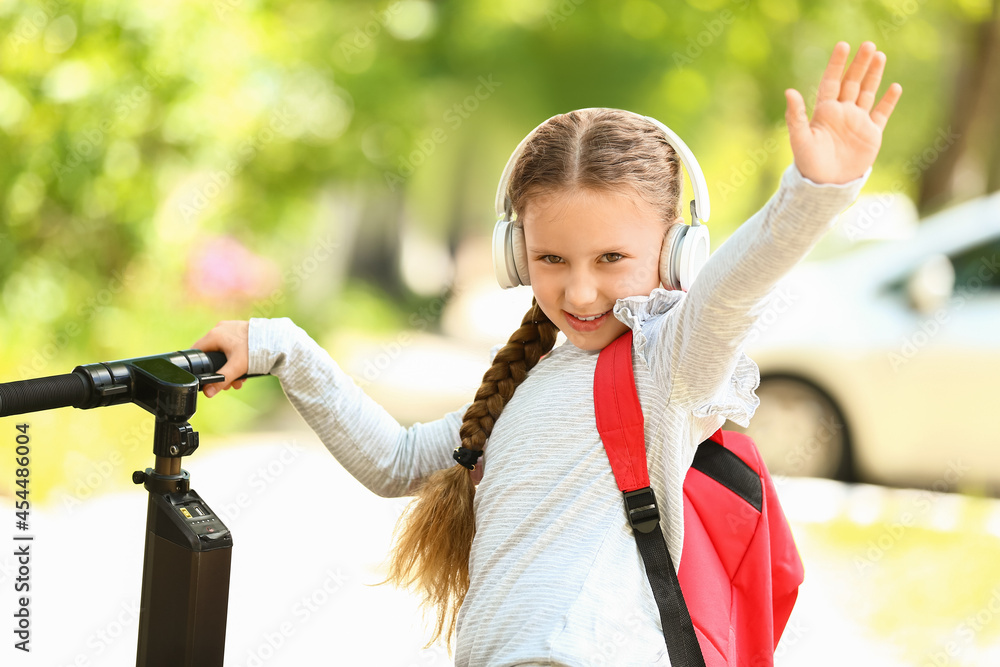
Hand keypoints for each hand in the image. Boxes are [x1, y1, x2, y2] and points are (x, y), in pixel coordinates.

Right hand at [191, 320, 249, 396]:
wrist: (278, 340)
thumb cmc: (256, 350)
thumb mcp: (237, 367)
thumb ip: (221, 380)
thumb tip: (208, 393)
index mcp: (214, 335)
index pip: (196, 352)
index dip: (198, 366)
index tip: (203, 378)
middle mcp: (220, 329)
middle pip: (211, 354)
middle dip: (219, 371)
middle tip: (227, 384)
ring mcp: (231, 328)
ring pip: (223, 352)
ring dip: (229, 368)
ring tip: (239, 381)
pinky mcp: (241, 331)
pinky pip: (232, 347)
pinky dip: (236, 359)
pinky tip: (244, 371)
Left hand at [785, 41, 902, 183]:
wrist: (826, 185)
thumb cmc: (809, 163)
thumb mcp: (800, 138)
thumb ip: (796, 116)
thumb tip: (789, 91)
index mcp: (824, 111)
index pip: (832, 81)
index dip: (837, 64)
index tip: (843, 45)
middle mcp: (842, 113)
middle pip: (852, 82)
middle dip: (859, 64)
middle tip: (868, 44)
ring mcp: (857, 122)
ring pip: (867, 93)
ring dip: (873, 75)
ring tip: (880, 56)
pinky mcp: (871, 134)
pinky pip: (881, 114)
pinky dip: (888, 101)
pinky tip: (895, 87)